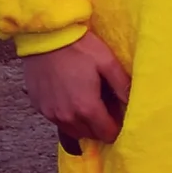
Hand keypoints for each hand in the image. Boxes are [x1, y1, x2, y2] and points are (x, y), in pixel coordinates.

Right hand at [21, 31, 130, 147]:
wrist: (46, 37)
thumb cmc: (80, 48)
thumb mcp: (108, 63)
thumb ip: (121, 86)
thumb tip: (133, 104)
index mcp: (86, 107)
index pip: (106, 133)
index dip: (117, 129)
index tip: (122, 118)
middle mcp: (66, 116)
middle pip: (89, 135)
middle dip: (102, 127)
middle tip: (109, 110)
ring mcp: (50, 113)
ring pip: (72, 130)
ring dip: (84, 125)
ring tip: (92, 107)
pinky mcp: (38, 106)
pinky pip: (57, 120)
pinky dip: (68, 117)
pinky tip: (73, 101)